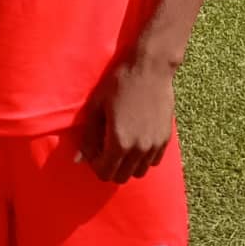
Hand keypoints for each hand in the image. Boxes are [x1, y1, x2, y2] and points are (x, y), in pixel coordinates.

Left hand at [78, 57, 174, 183]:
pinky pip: (153, 161)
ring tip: (122, 144)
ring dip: (127, 164)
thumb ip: (88, 135)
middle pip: (121, 177)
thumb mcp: (96, 106)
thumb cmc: (119, 83)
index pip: (104, 173)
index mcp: (119, 142)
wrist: (150, 68)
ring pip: (139, 172)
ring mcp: (154, 146)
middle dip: (110, 167)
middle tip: (105, 147)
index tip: (93, 149)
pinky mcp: (165, 139)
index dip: (95, 164)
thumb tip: (78, 159)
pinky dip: (143, 158)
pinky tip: (137, 139)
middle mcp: (138, 149)